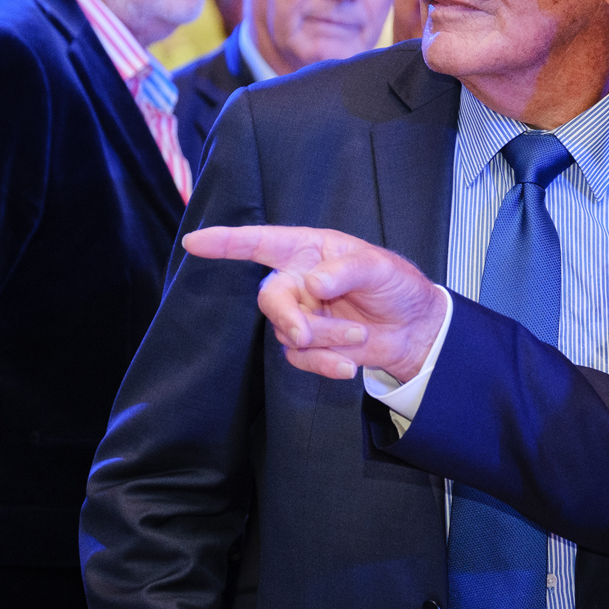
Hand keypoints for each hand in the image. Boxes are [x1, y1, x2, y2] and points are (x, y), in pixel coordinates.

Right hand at [183, 225, 448, 381]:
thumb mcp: (380, 267)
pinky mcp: (309, 344)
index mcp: (309, 250)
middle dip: (287, 317)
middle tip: (305, 334)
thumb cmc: (396, 285)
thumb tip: (312, 283)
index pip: (260, 243)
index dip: (226, 242)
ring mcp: (301, 314)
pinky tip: (348, 366)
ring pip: (289, 333)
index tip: (194, 242)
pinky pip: (300, 358)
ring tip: (360, 334)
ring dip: (325, 339)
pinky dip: (325, 363)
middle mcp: (298, 280)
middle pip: (270, 298)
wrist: (414, 328)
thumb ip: (347, 270)